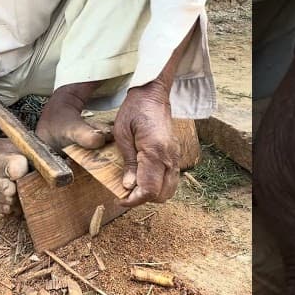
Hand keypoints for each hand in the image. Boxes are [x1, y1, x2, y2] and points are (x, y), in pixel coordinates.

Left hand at [112, 84, 179, 207]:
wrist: (154, 94)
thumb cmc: (135, 110)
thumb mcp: (122, 134)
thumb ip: (128, 162)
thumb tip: (128, 186)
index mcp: (155, 152)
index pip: (149, 190)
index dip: (133, 200)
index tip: (119, 199)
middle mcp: (170, 158)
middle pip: (161, 195)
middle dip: (142, 199)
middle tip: (124, 192)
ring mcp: (175, 157)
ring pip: (168, 190)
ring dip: (151, 193)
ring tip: (133, 186)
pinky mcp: (175, 156)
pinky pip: (170, 180)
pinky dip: (158, 185)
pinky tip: (143, 178)